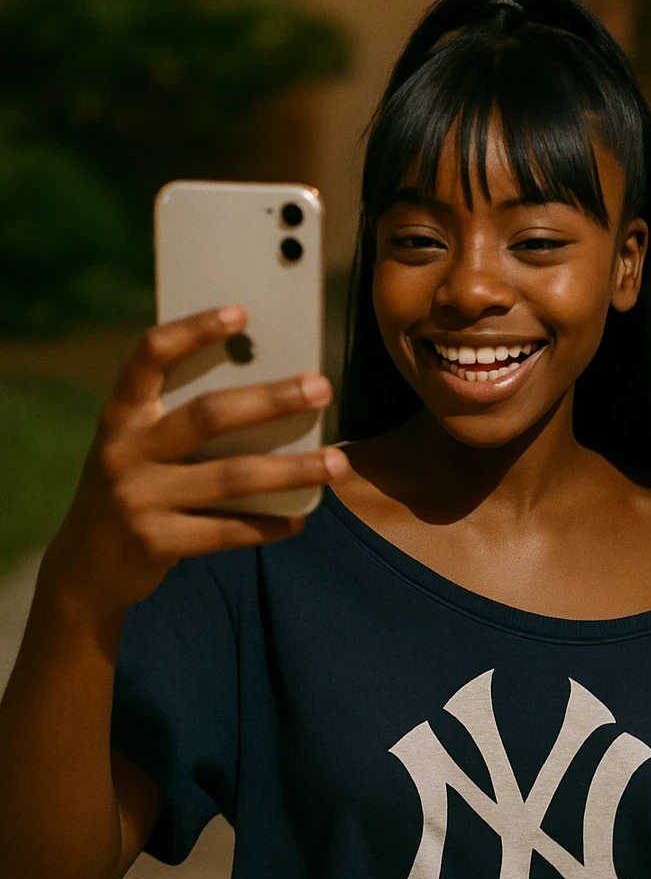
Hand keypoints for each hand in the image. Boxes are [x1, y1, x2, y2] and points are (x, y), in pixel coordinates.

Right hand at [39, 306, 345, 618]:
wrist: (85, 565)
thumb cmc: (131, 490)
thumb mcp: (136, 447)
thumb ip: (178, 423)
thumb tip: (266, 397)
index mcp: (121, 415)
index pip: (150, 356)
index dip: (193, 331)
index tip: (240, 312)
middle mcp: (126, 451)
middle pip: (208, 415)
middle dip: (271, 399)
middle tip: (320, 388)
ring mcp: (140, 498)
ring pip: (232, 477)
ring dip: (292, 470)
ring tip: (336, 463)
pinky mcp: (157, 543)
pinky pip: (228, 531)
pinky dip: (269, 525)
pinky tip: (299, 519)